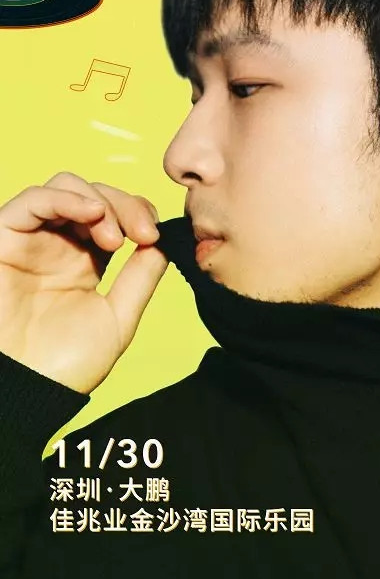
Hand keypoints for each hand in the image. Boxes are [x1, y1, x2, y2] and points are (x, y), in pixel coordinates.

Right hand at [0, 172, 167, 393]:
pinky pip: (31, 199)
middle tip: (142, 235)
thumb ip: (140, 277)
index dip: (138, 212)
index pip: (115, 213)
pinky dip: (65, 197)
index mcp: (86, 260)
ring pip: (65, 187)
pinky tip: (91, 213)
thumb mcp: (118, 318)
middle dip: (125, 205)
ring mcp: (32, 239)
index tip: (155, 236)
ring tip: (113, 236)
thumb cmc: (65, 366)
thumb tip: (164, 242)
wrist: (27, 391)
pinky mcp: (4, 238)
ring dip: (98, 201)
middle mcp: (58, 244)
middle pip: (94, 194)